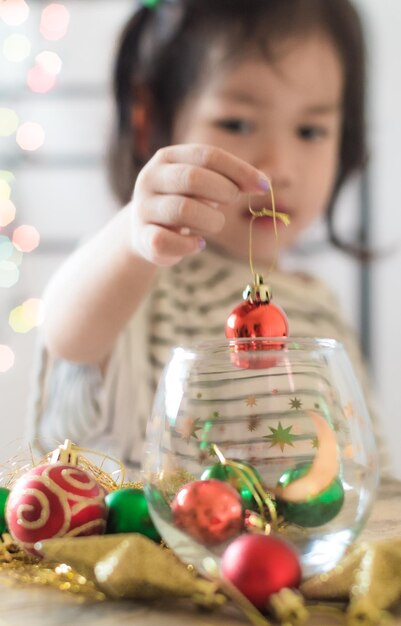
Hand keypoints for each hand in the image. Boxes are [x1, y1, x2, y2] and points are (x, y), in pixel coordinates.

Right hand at [129, 144, 269, 265]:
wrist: (143, 231)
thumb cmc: (183, 203)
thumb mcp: (203, 185)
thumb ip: (229, 180)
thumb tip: (264, 183)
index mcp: (168, 157)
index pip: (207, 155)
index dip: (239, 170)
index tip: (264, 186)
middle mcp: (150, 178)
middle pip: (192, 178)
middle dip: (223, 191)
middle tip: (233, 202)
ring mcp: (143, 208)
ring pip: (183, 210)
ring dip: (210, 220)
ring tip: (214, 224)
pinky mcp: (142, 237)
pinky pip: (167, 241)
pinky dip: (189, 245)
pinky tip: (198, 244)